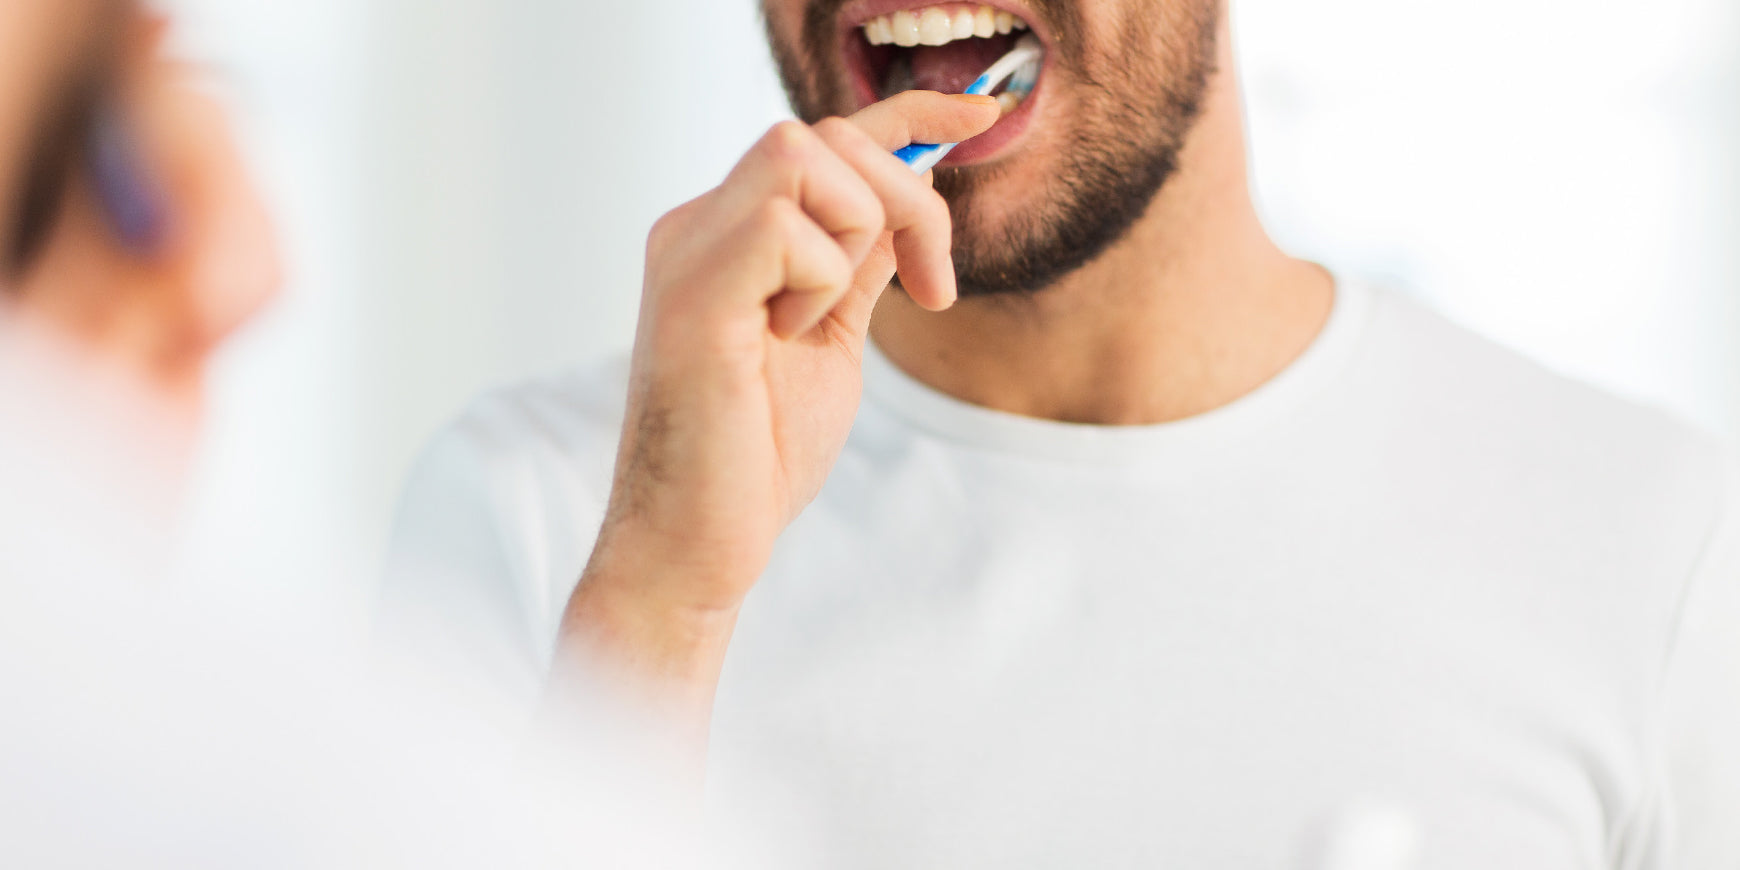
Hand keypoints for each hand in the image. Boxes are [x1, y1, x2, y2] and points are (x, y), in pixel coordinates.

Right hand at [553, 92, 997, 749]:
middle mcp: (698, 227)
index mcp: (727, 235)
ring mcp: (688, 252)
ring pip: (802, 155)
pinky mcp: (691, 293)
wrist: (698, 543)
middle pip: (823, 133)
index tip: (981, 117)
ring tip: (820, 322)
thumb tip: (907, 199)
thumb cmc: (754, 456)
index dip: (908, 113)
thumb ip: (859, 264)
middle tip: (927, 287)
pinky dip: (817, 282)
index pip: (822, 137)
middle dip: (904, 197)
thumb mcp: (830, 338)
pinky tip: (786, 339)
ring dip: (851, 237)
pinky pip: (781, 227)